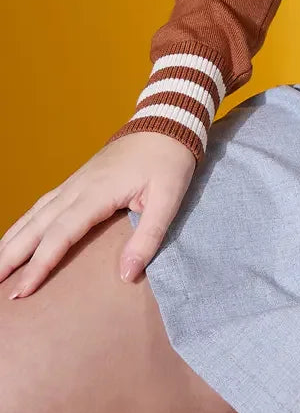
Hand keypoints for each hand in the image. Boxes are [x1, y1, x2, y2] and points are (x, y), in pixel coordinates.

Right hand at [1, 132, 196, 296]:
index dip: (40, 264)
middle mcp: (79, 187)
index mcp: (98, 193)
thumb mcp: (169, 198)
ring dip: (12, 239)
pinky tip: (17, 236)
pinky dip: (25, 222)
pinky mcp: (79, 180)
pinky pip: (44, 204)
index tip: (22, 290)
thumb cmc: (170, 160)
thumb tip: (127, 275)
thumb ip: (149, 237)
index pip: (61, 234)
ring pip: (35, 213)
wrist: (168, 122)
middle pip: (37, 225)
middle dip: (12, 255)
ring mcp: (76, 181)